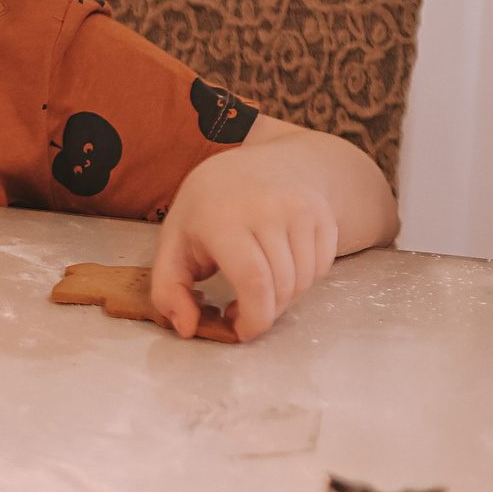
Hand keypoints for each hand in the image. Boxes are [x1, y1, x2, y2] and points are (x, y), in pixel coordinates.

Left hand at [152, 150, 340, 340]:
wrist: (262, 161)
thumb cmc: (211, 205)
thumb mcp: (175, 239)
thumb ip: (169, 289)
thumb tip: (187, 329)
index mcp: (223, 216)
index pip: (253, 283)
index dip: (253, 318)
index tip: (241, 330)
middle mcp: (267, 209)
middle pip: (281, 287)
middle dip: (266, 312)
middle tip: (246, 309)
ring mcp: (300, 209)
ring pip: (303, 282)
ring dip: (284, 298)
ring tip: (260, 284)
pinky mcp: (323, 215)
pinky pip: (321, 269)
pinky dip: (303, 279)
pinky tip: (281, 264)